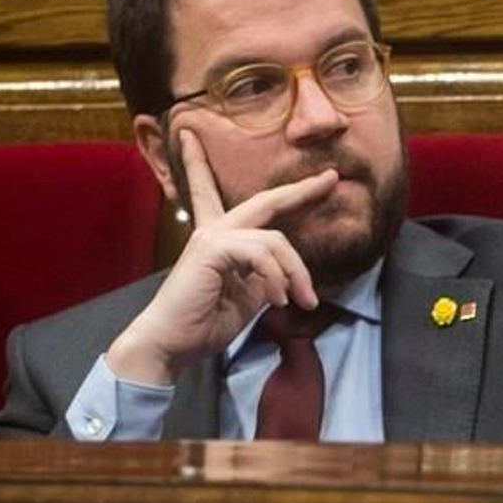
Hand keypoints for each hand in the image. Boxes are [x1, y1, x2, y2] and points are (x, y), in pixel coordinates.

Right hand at [105, 131, 337, 385]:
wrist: (171, 344)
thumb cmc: (206, 322)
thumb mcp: (250, 295)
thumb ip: (269, 275)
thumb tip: (291, 272)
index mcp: (222, 239)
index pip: (231, 199)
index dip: (243, 177)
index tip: (253, 158)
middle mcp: (215, 230)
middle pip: (266, 200)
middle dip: (300, 189)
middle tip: (331, 178)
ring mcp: (212, 236)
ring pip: (275, 240)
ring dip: (296, 272)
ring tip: (304, 301)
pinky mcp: (212, 249)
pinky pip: (261, 255)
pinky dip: (276, 279)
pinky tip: (279, 302)